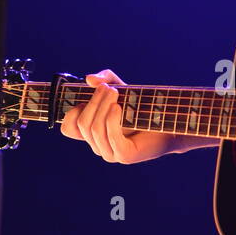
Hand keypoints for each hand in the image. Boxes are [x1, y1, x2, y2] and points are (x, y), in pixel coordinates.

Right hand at [61, 70, 181, 163]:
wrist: (168, 120)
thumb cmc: (141, 105)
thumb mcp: (120, 87)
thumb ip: (105, 79)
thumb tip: (90, 79)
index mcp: (92, 133)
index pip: (68, 128)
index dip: (71, 112)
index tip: (86, 98)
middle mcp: (99, 145)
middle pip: (82, 124)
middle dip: (94, 102)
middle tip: (110, 88)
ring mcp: (111, 152)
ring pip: (94, 129)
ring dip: (103, 106)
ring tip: (115, 92)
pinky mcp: (125, 156)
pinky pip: (110, 137)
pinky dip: (112, 120)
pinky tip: (118, 107)